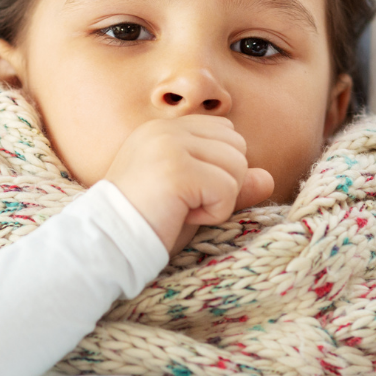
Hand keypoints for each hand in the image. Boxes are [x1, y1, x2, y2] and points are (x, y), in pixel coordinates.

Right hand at [104, 116, 273, 253]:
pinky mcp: (177, 168)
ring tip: (182, 209)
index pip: (226, 133)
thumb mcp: (195, 200)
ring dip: (219, 199)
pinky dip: (214, 212)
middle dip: (224, 183)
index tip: (185, 192)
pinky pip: (228, 188)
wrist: (107, 246)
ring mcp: (170, 145)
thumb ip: (230, 184)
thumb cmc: (147, 225)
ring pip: (237, 166)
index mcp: (164, 129)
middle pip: (237, 147)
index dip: (218, 170)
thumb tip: (267, 177)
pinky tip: (182, 216)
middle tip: (185, 203)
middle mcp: (166, 129)